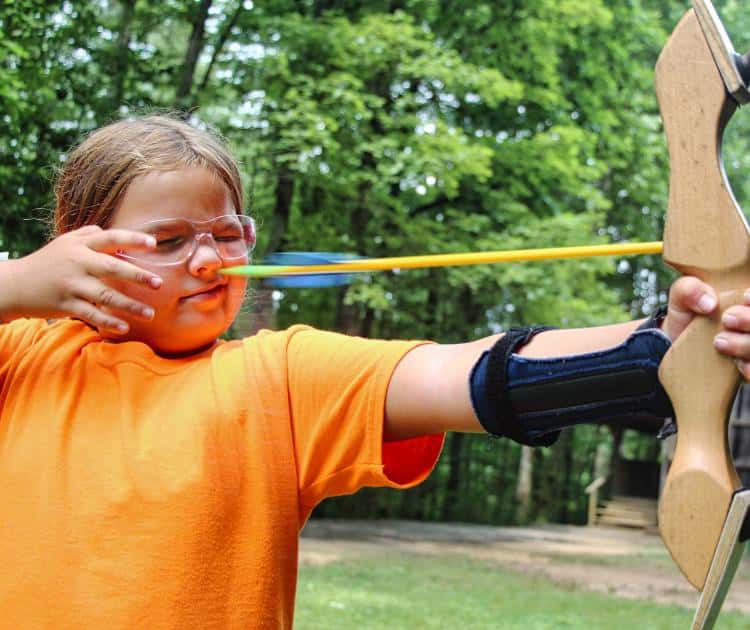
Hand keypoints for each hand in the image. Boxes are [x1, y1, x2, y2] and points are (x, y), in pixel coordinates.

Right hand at [5, 225, 161, 334]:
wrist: (15, 284)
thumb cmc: (48, 261)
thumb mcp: (65, 242)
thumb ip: (89, 235)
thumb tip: (112, 232)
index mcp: (80, 246)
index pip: (110, 238)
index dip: (132, 239)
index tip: (154, 243)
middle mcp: (77, 263)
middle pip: (112, 268)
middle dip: (137, 276)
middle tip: (159, 283)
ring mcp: (71, 285)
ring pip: (105, 296)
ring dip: (130, 306)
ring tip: (150, 314)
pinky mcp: (65, 305)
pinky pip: (91, 315)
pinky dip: (108, 322)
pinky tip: (125, 327)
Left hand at [664, 275, 749, 378]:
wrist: (677, 345)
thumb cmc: (688, 315)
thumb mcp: (681, 298)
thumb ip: (689, 290)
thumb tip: (709, 303)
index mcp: (745, 301)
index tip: (745, 298)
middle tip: (728, 319)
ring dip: (747, 344)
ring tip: (719, 341)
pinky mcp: (748, 364)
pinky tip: (738, 364)